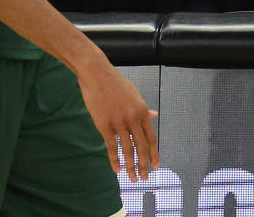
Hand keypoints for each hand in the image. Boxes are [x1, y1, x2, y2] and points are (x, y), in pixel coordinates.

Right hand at [77, 54, 158, 180]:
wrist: (97, 74)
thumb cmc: (116, 83)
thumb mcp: (134, 94)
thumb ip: (143, 109)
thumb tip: (154, 115)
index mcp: (142, 111)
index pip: (151, 137)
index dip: (154, 153)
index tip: (156, 166)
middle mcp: (133, 118)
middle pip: (141, 147)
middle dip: (144, 164)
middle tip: (144, 178)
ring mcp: (119, 122)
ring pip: (128, 149)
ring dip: (131, 166)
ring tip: (132, 178)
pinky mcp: (104, 125)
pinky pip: (112, 146)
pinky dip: (115, 160)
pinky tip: (117, 170)